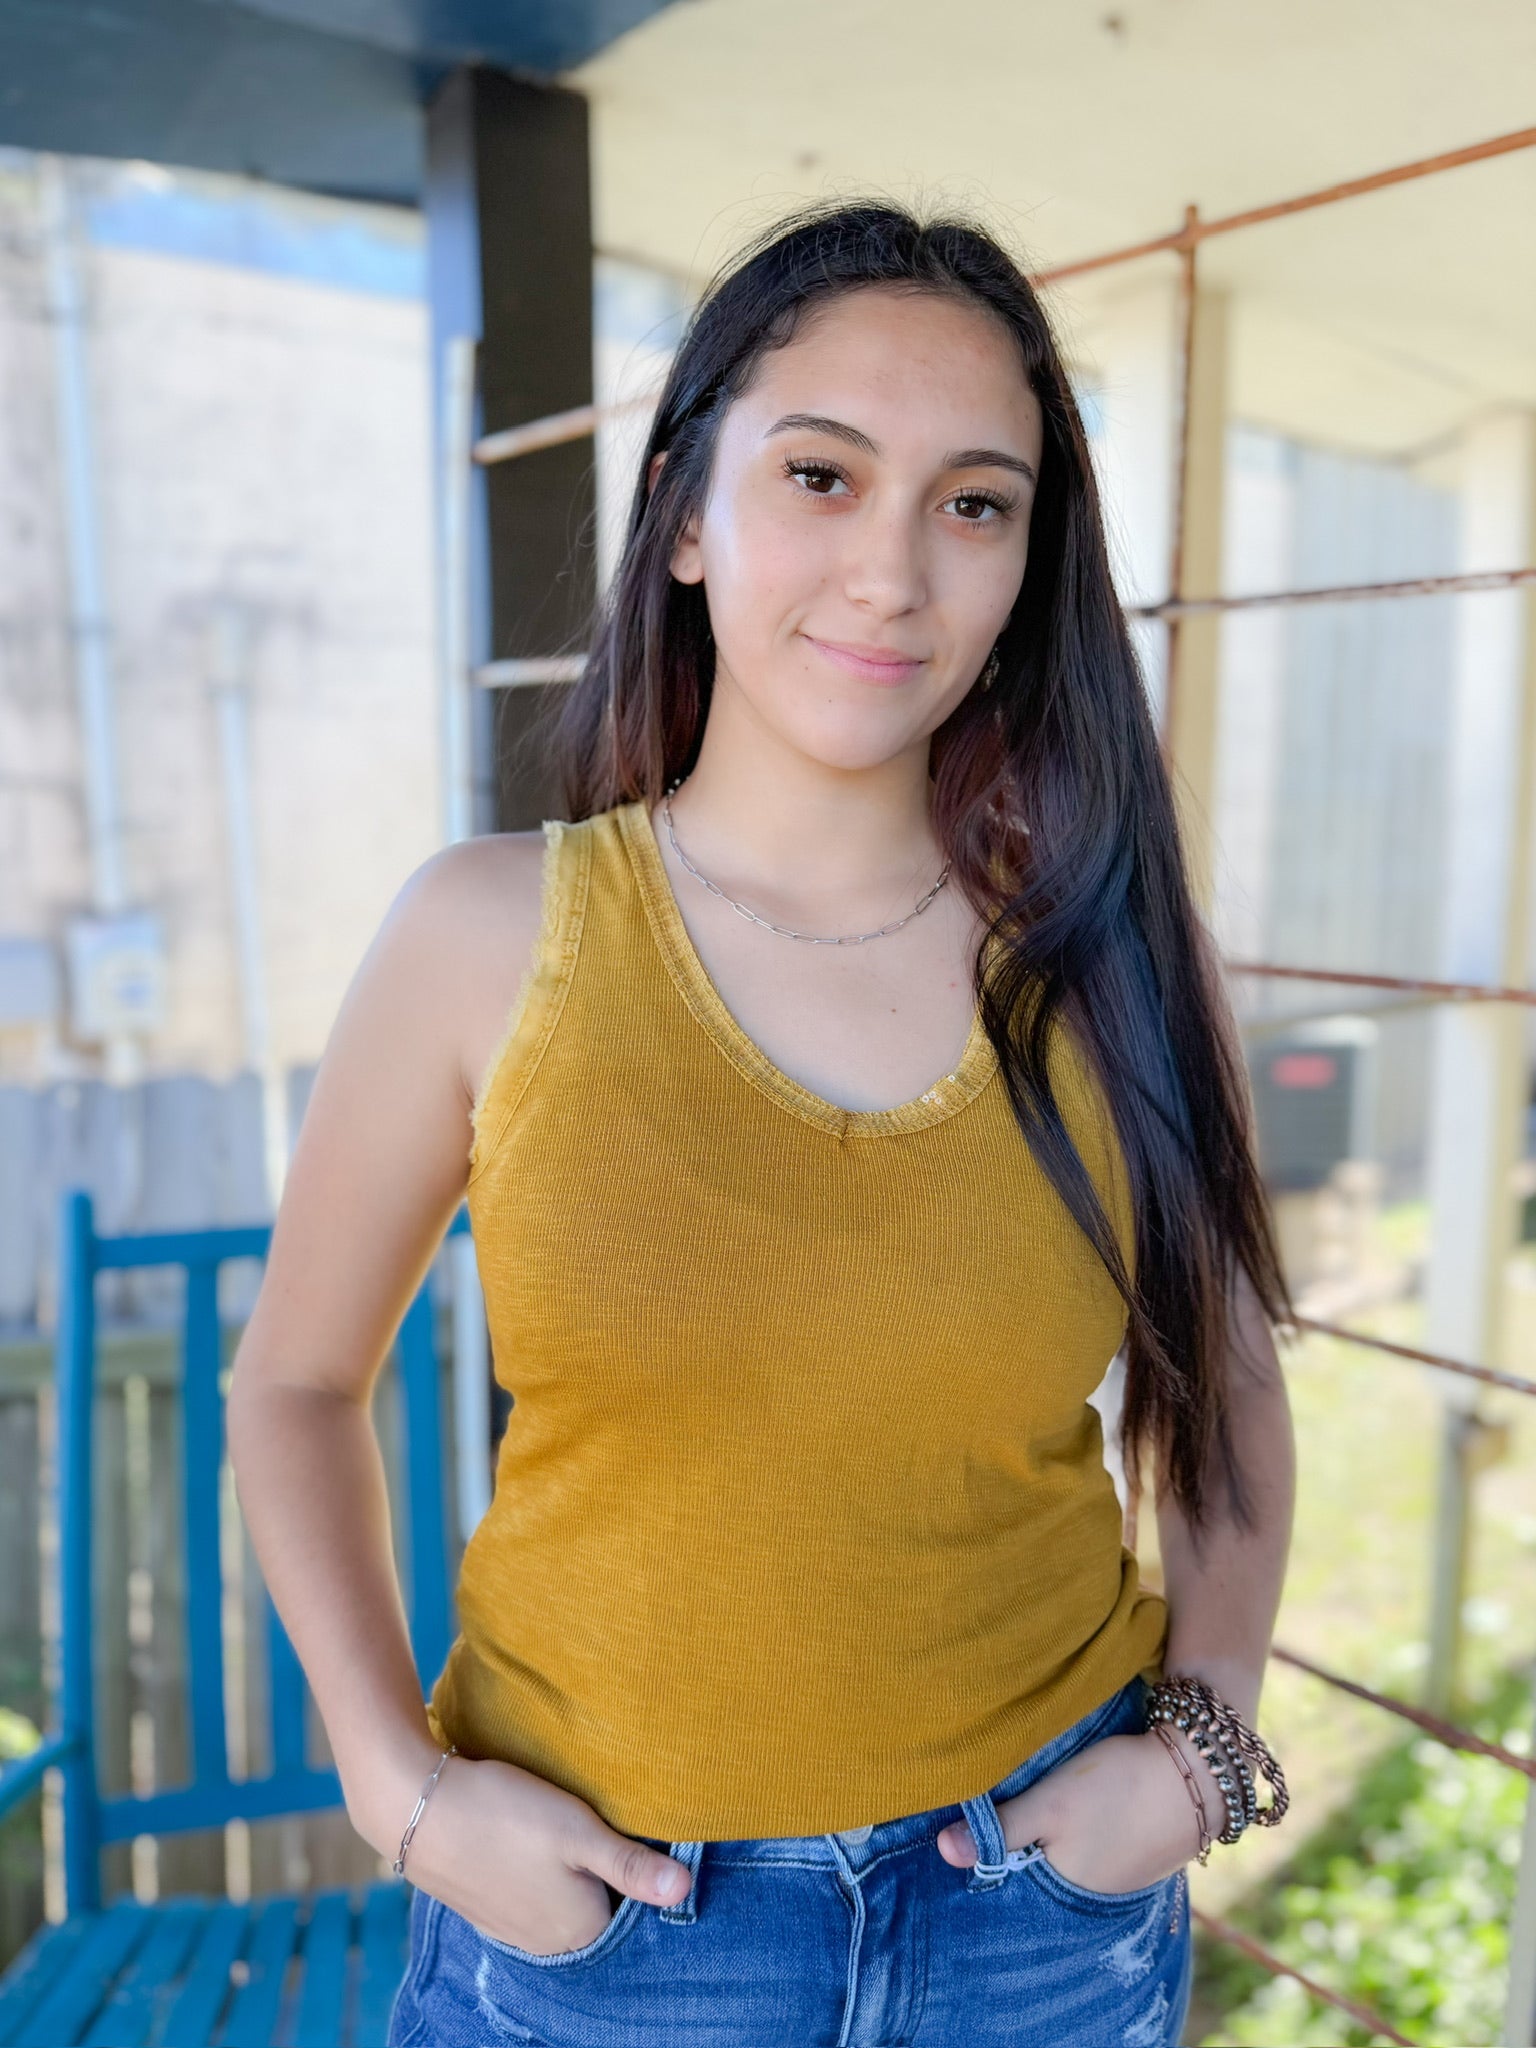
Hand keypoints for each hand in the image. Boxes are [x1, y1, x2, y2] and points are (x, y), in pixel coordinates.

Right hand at [350, 1742, 690, 1955]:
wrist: (418, 1809)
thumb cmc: (507, 1816)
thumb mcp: (579, 1832)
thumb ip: (632, 1865)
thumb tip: (686, 1891)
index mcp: (580, 1931)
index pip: (631, 1901)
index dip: (630, 1859)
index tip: (621, 1823)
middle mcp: (548, 1943)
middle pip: (596, 1899)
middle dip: (597, 1865)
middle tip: (586, 1815)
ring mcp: (513, 1928)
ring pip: (561, 1893)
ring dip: (564, 1865)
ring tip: (555, 1821)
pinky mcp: (486, 1907)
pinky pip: (528, 1890)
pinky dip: (533, 1867)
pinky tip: (525, 1835)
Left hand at [934, 1729, 1218, 1895]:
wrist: (1198, 1775)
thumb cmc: (1117, 1788)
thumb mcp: (1051, 1804)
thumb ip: (1001, 1829)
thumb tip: (943, 1850)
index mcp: (1065, 1887)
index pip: (1013, 1885)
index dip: (991, 1862)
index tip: (967, 1841)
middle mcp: (1092, 1893)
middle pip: (1041, 1874)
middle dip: (1020, 1854)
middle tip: (998, 1818)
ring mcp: (1119, 1877)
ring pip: (1068, 1860)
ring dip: (1052, 1844)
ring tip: (1035, 1815)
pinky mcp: (1139, 1854)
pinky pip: (1095, 1851)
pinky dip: (1081, 1837)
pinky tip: (1077, 1815)